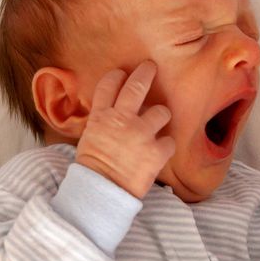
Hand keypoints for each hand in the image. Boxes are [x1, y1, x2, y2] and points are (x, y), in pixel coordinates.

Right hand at [75, 61, 175, 198]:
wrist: (102, 192)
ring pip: (162, 111)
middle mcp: (122, 120)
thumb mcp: (89, 138)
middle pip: (137, 86)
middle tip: (151, 68)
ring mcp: (141, 134)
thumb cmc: (93, 168)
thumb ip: (102, 121)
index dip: (117, 76)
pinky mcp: (156, 152)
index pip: (109, 84)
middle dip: (146, 73)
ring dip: (161, 116)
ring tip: (158, 125)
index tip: (122, 73)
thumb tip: (109, 114)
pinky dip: (166, 146)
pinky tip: (160, 152)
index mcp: (102, 117)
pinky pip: (170, 141)